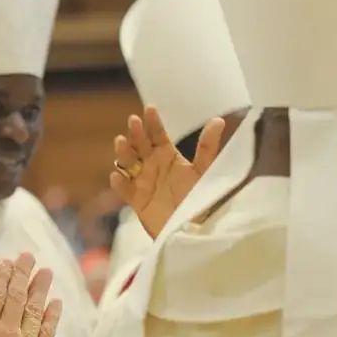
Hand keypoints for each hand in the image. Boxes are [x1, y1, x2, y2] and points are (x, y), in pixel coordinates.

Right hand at [0, 253, 62, 336]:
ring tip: (45, 272)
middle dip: (21, 274)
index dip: (1, 277)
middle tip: (28, 256)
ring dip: (40, 289)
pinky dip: (52, 315)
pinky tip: (56, 301)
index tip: (6, 263)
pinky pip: (47, 333)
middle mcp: (5, 334)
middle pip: (16, 298)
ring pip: (34, 311)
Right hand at [110, 105, 224, 237]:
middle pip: (140, 145)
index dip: (153, 122)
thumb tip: (218, 120)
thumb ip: (207, 147)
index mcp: (168, 156)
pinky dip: (119, 183)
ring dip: (123, 152)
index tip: (150, 109)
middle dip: (136, 133)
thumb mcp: (204, 171)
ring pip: (127, 163)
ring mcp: (142, 182)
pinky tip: (118, 176)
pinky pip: (124, 190)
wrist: (194, 227)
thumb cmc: (200, 197)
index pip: (158, 135)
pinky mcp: (136, 200)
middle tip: (135, 121)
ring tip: (122, 142)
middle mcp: (152, 165)